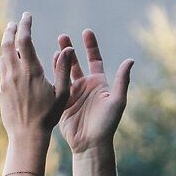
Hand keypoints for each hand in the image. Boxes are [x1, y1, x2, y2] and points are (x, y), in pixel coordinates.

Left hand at [0, 13, 70, 158]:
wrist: (26, 136)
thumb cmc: (48, 116)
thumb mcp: (62, 93)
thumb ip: (64, 69)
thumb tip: (68, 49)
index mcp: (31, 71)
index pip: (25, 39)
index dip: (25, 24)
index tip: (27, 15)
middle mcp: (15, 74)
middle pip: (7, 43)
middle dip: (10, 30)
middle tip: (14, 23)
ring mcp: (5, 82)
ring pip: (3, 57)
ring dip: (7, 46)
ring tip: (13, 41)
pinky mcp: (1, 92)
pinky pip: (2, 71)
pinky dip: (6, 61)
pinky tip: (11, 63)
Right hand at [56, 30, 133, 154]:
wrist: (91, 144)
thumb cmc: (107, 124)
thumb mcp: (117, 100)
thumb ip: (121, 80)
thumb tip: (130, 60)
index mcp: (99, 83)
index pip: (94, 59)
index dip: (91, 45)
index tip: (86, 32)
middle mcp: (85, 86)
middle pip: (75, 63)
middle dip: (69, 49)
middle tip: (62, 36)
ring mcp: (72, 95)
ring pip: (63, 73)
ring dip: (59, 61)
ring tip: (53, 50)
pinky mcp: (62, 104)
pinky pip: (56, 87)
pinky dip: (51, 76)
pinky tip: (46, 67)